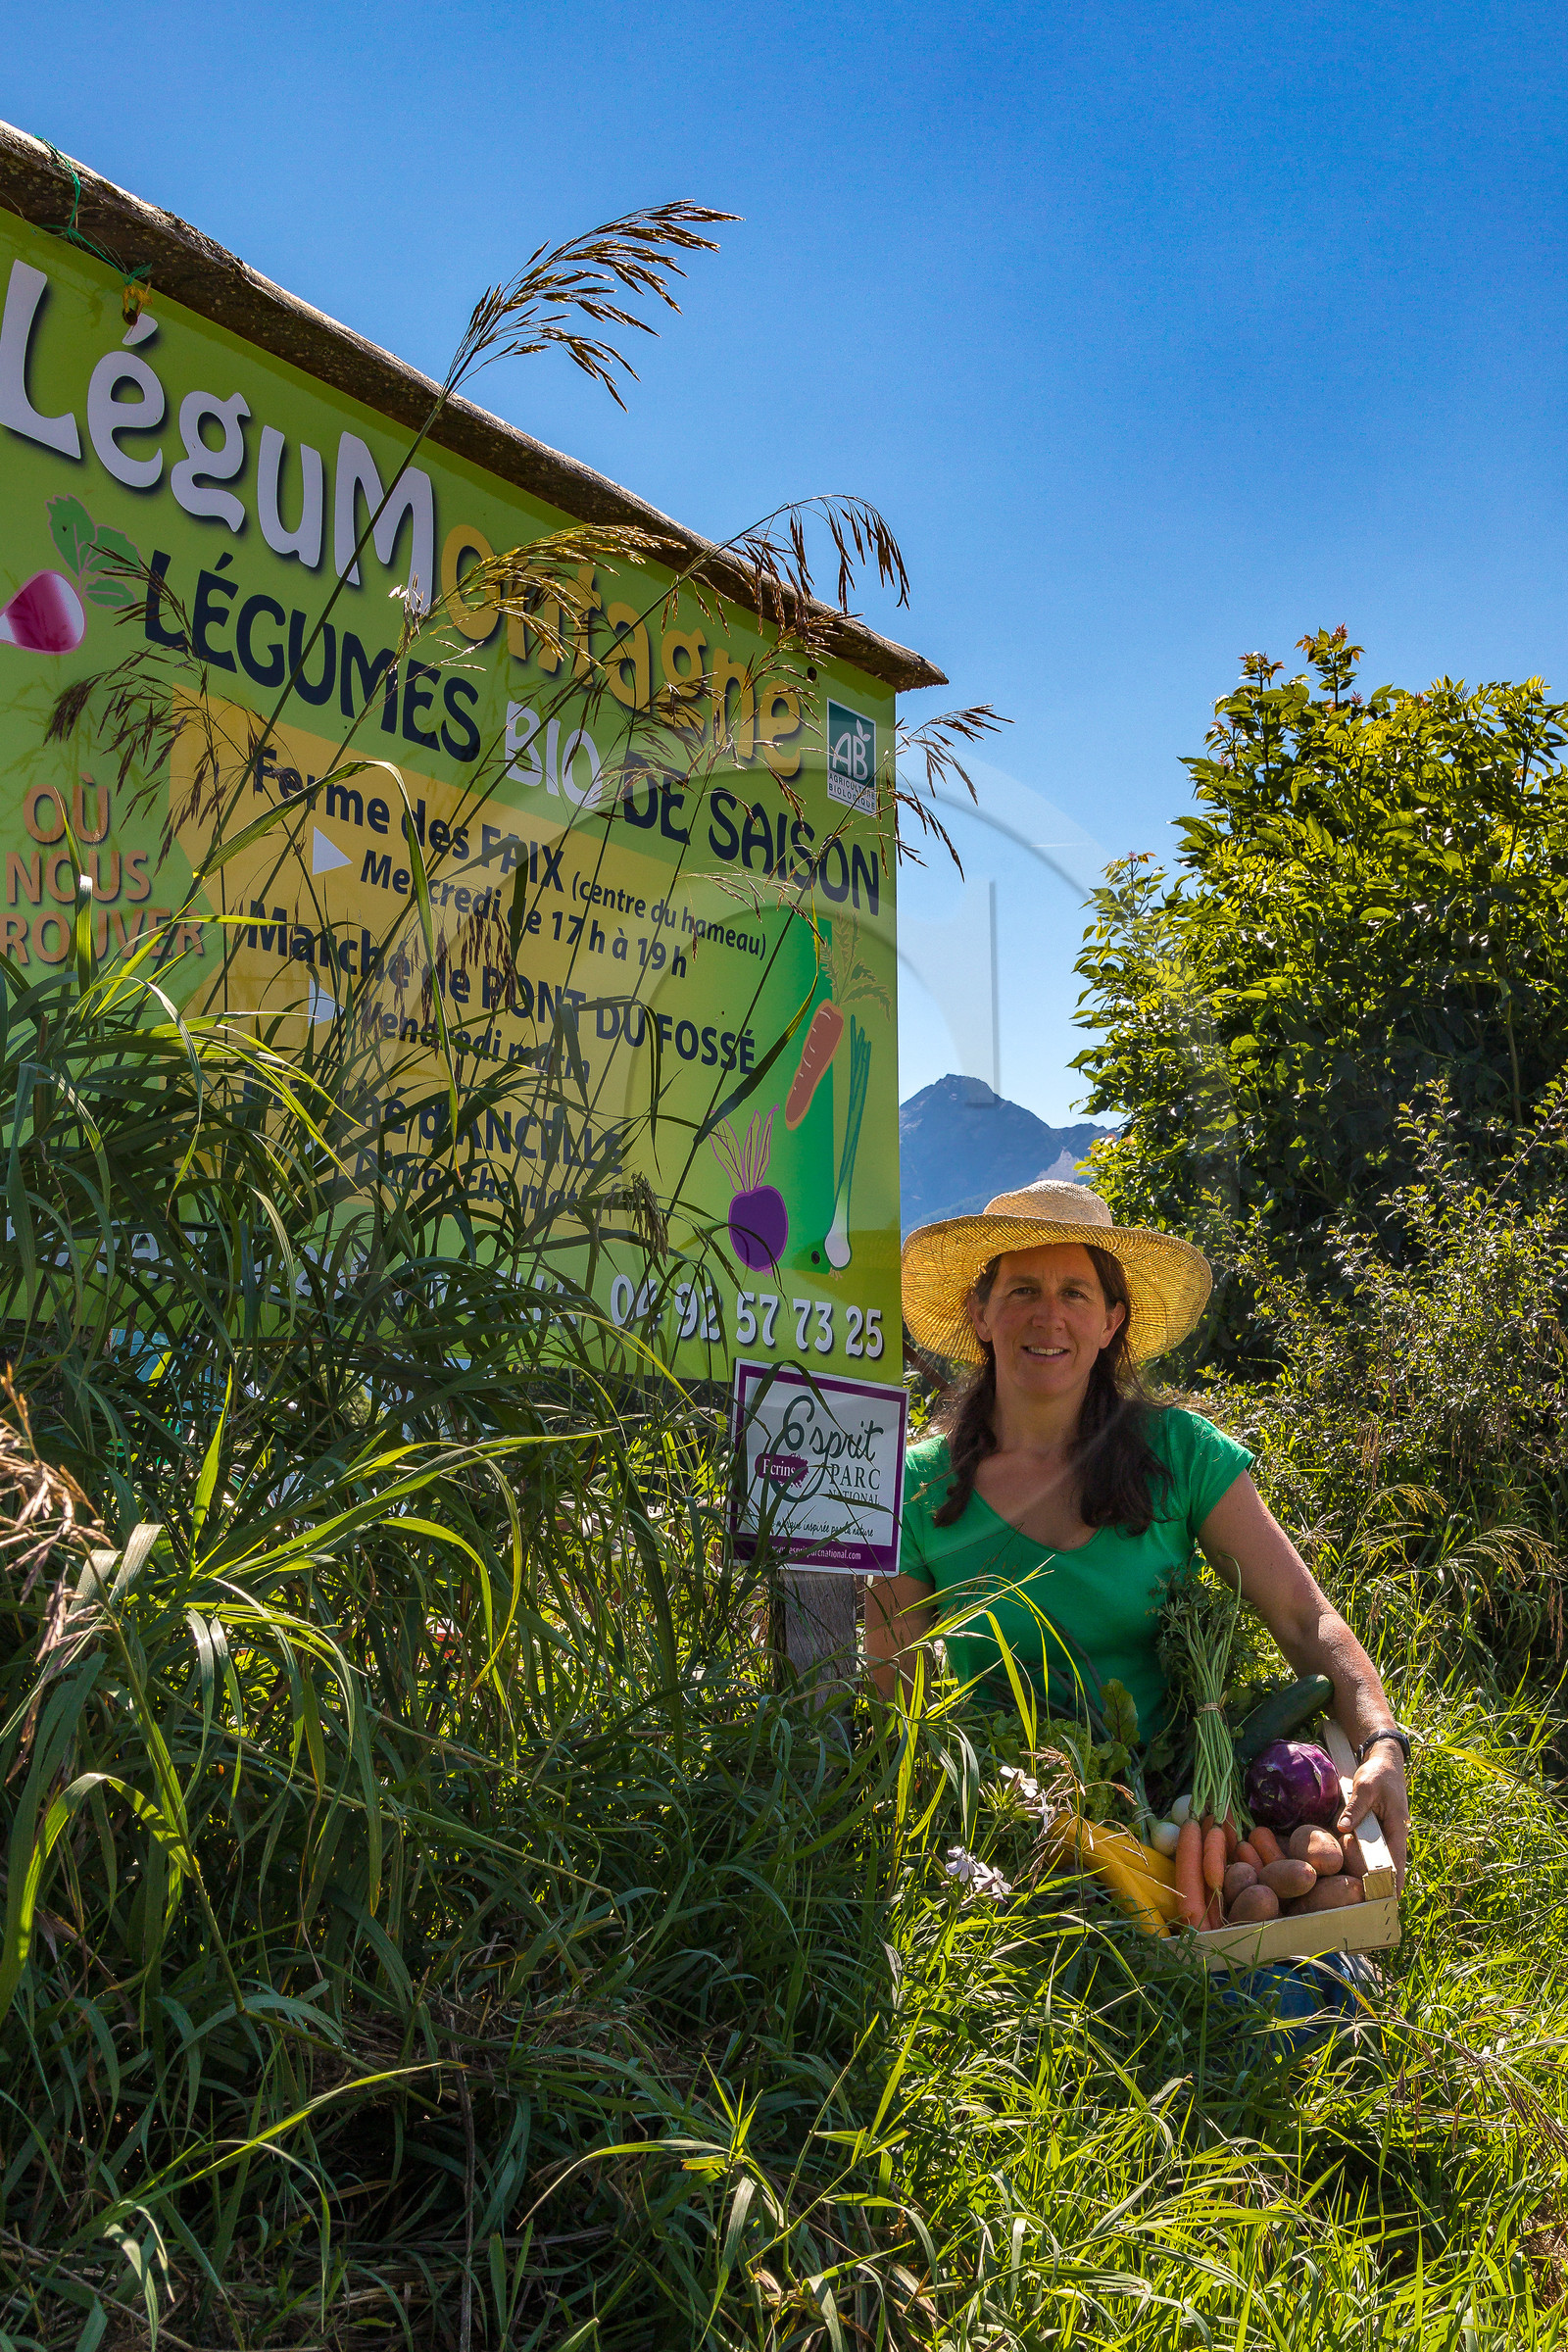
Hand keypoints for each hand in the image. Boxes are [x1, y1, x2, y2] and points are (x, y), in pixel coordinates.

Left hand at [1338, 1745, 1408, 1888]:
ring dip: (1373, 1876)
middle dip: (1384, 1886)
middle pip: (1389, 1865)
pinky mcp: (1374, 1829)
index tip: (1392, 1901)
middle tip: (1373, 1909)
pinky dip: (1364, 1861)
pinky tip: (1353, 1874)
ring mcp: (1384, 1833)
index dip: (1395, 1881)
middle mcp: (1393, 1834)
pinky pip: (1369, 1848)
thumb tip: (1343, 1828)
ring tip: (1364, 1900)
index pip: (1397, 1860)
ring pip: (1379, 1859)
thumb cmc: (1378, 1774)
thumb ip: (1356, 1808)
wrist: (1383, 1762)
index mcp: (1397, 1827)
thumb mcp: (1366, 1787)